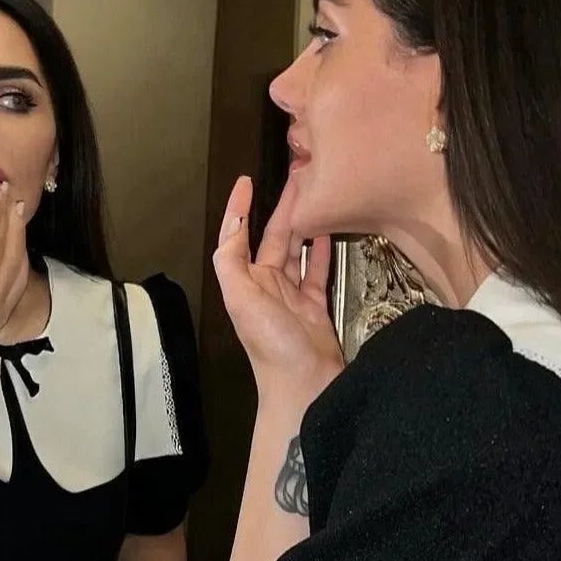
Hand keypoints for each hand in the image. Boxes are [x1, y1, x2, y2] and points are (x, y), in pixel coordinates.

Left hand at [211, 175, 342, 393]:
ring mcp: (291, 296)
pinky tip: (328, 231)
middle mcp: (265, 286)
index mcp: (244, 281)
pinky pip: (317, 272)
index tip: (247, 181)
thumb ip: (231, 262)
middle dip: (282, 206)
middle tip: (298, 175)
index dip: (240, 209)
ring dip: (303, 223)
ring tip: (315, 195)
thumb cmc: (271, 345)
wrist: (304, 385)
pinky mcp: (314, 306)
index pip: (239, 236)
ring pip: (295, 250)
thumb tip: (232, 227)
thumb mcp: (241, 299)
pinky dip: (321, 251)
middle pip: (272, 237)